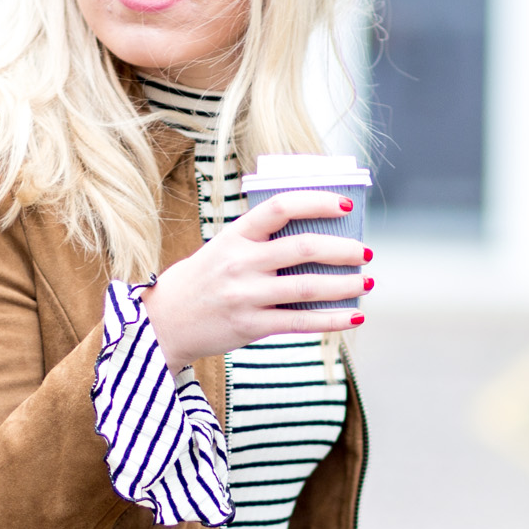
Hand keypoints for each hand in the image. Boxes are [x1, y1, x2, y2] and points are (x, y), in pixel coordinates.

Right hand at [143, 191, 370, 370]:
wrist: (163, 322)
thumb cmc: (203, 280)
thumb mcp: (223, 248)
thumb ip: (261, 241)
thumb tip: (319, 237)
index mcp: (235, 235)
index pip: (281, 207)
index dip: (317, 202)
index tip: (345, 204)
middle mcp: (240, 263)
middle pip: (303, 248)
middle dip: (343, 249)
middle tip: (365, 251)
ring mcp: (245, 295)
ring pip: (307, 287)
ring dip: (344, 284)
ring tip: (366, 281)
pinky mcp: (250, 326)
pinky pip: (300, 322)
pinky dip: (332, 320)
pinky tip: (354, 317)